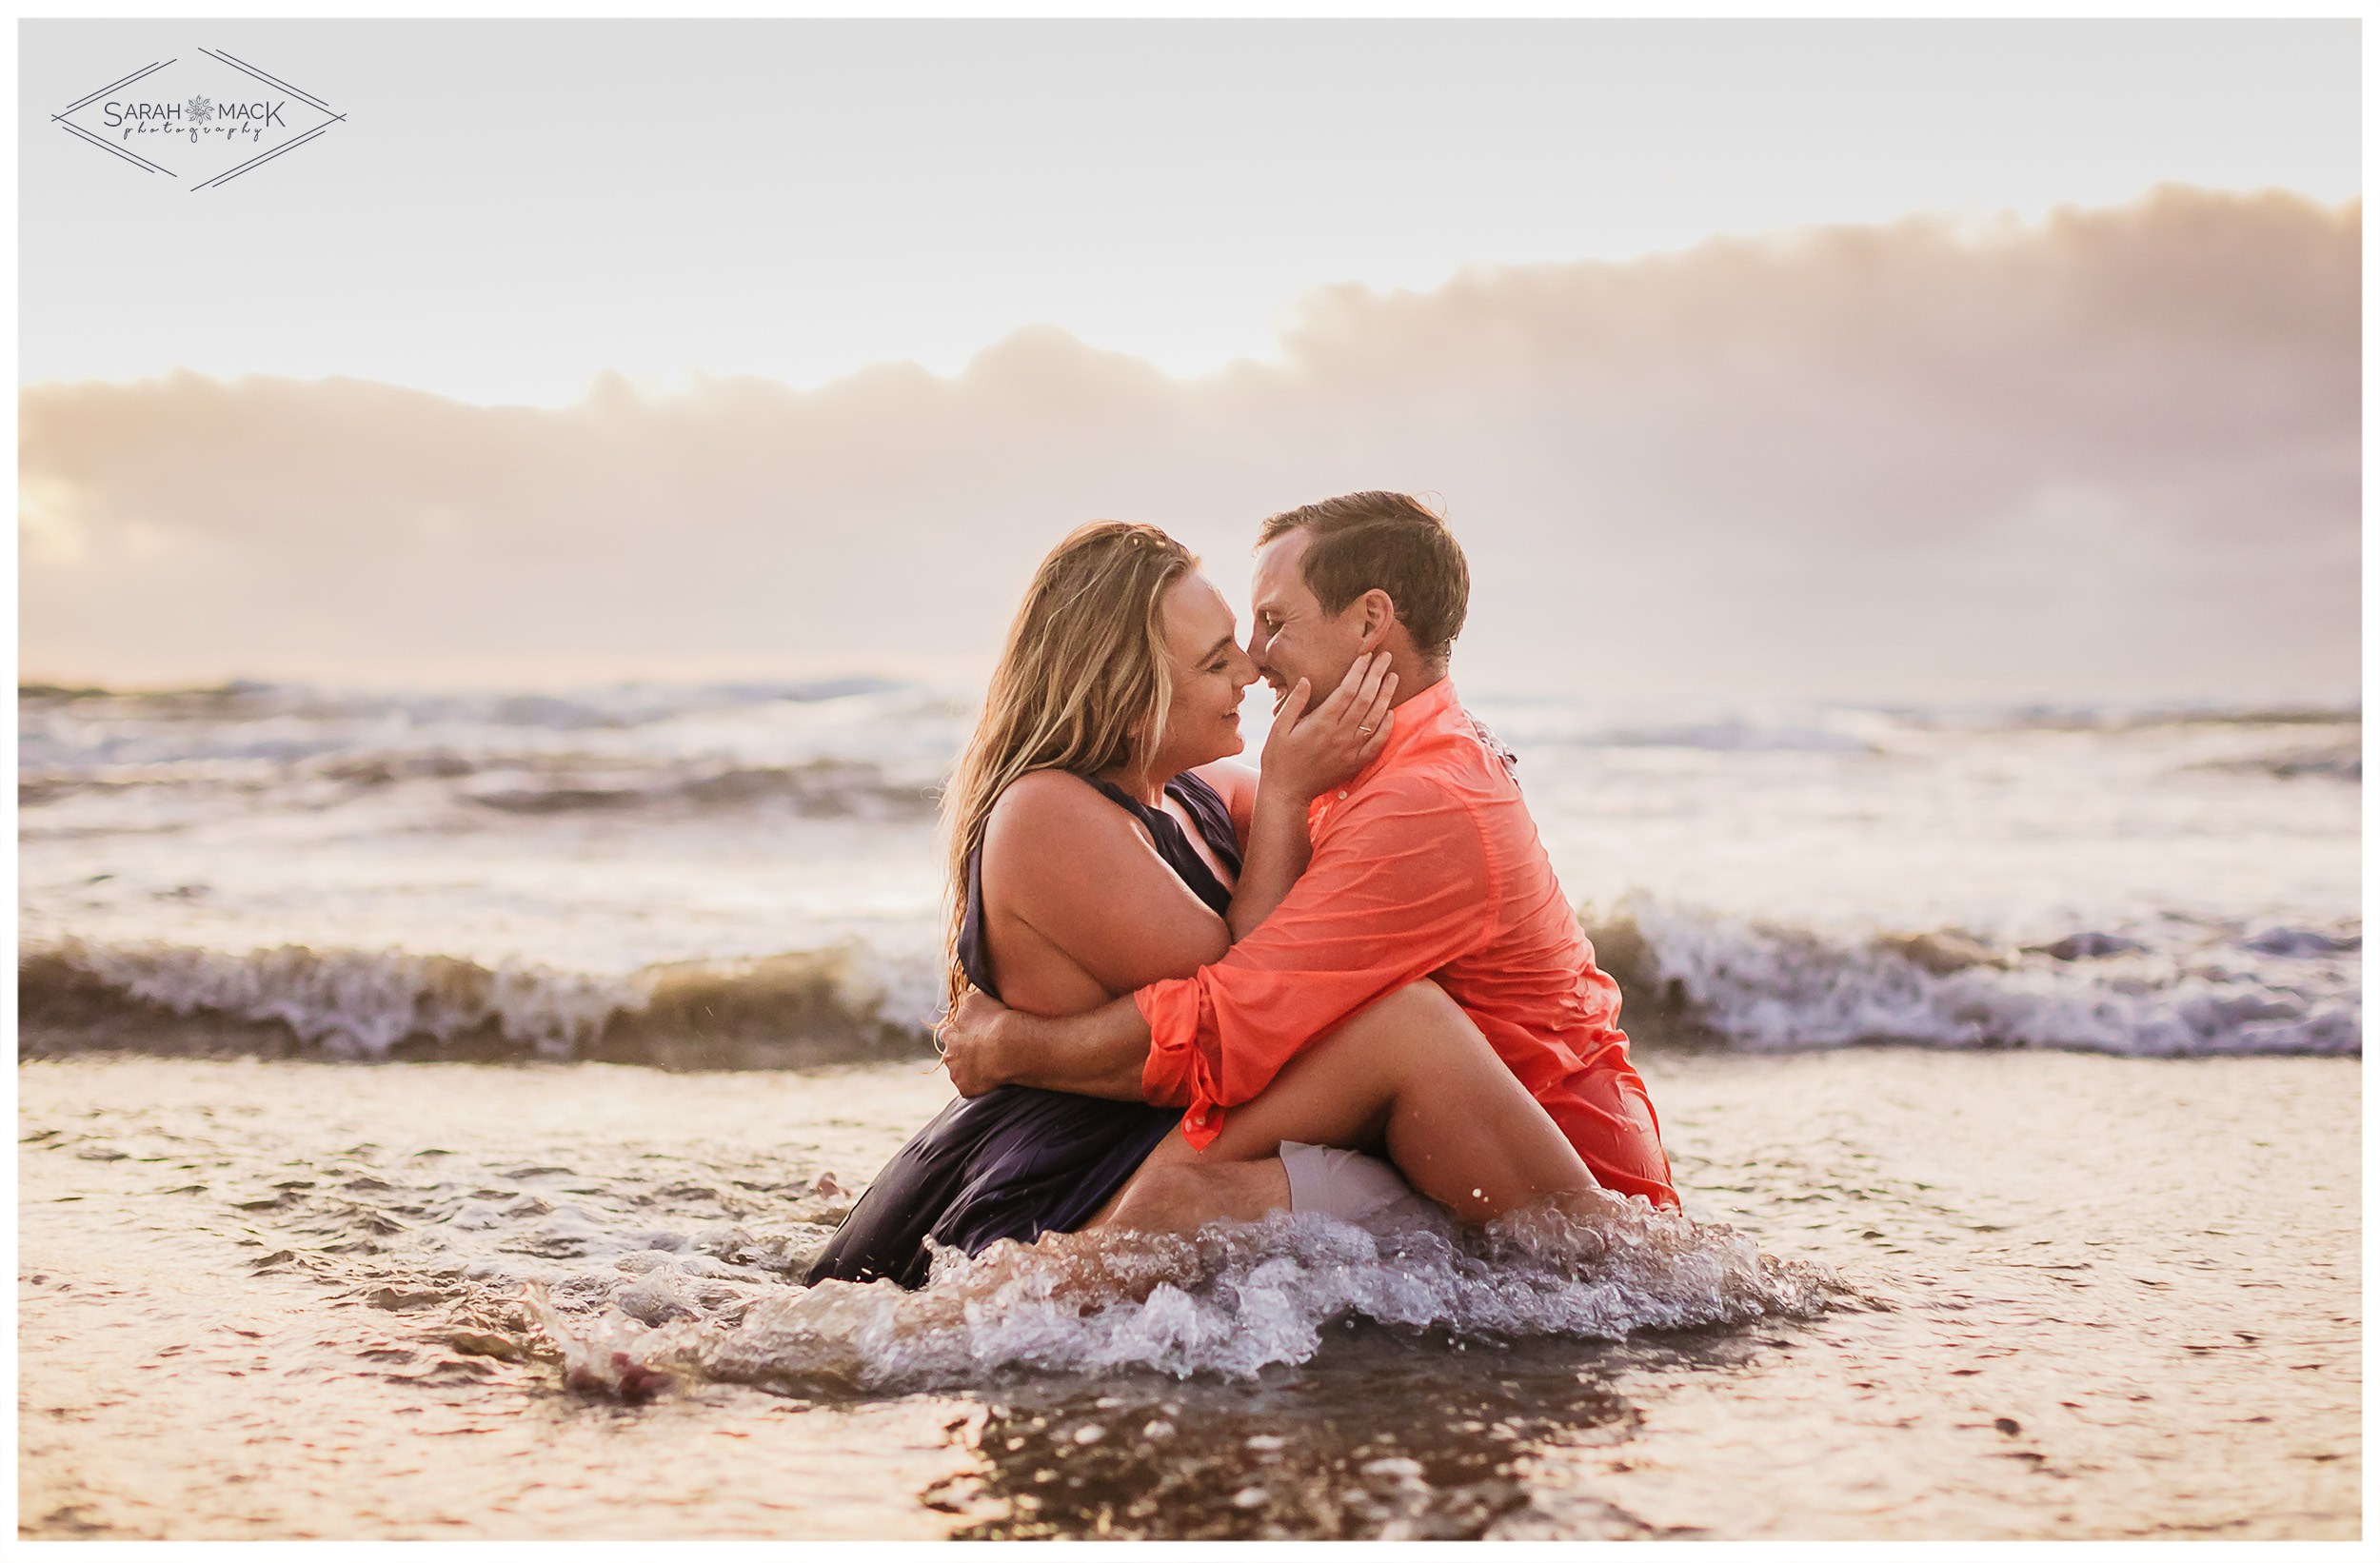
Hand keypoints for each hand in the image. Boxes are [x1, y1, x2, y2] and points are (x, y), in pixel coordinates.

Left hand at [937, 986, 1014, 1096]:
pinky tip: (994, 1078)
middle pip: (955, 1054)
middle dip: (966, 1053)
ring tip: (993, 1065)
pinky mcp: (965, 1088)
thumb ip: (965, 999)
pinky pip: (972, 1087)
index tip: (982, 1035)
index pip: (953, 1034)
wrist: (1007, 1045)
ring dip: (972, 1069)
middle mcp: (948, 1054)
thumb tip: (963, 996)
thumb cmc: (994, 1019)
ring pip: (962, 1072)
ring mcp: (956, 1073)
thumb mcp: (976, 998)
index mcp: (949, 1033)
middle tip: (987, 1051)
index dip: (967, 1035)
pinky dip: (980, 1085)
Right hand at [1259, 651, 1396, 804]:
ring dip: (1385, 695)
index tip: (1366, 656)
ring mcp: (1350, 750)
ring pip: (1374, 718)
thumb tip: (1306, 679)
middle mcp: (1340, 735)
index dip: (1359, 671)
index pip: (1347, 690)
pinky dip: (1386, 727)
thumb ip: (1294, 702)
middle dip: (1377, 675)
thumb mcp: (1278, 727)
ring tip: (1393, 677)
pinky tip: (1390, 713)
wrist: (1287, 793)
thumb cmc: (1278, 758)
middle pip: (1365, 699)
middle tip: (1386, 658)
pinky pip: (1377, 743)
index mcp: (1321, 723)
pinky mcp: (1355, 764)